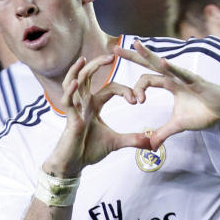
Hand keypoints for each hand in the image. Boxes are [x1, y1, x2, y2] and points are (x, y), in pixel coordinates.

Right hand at [43, 53, 150, 175]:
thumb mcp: (116, 143)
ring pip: (74, 83)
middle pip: (88, 76)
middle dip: (98, 64)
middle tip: (112, 55)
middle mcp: (83, 102)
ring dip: (79, 71)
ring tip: (84, 59)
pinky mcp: (69, 118)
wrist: (73, 164)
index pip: (110, 88)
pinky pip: (68, 101)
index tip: (137, 101)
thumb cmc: (89, 151)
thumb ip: (133, 140)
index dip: (125, 91)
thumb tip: (152, 143)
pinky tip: (75, 83)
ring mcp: (74, 108)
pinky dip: (71, 91)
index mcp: (94, 105)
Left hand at [116, 39, 219, 148]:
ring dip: (149, 55)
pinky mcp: (197, 81)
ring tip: (135, 44)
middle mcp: (175, 76)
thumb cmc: (204, 113)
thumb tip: (150, 145)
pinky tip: (163, 62)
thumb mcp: (178, 125)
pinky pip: (182, 73)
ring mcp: (185, 77)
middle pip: (149, 63)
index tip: (135, 102)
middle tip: (114, 48)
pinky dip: (173, 68)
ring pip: (163, 63)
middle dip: (132, 55)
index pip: (146, 78)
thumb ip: (163, 133)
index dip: (137, 88)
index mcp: (169, 83)